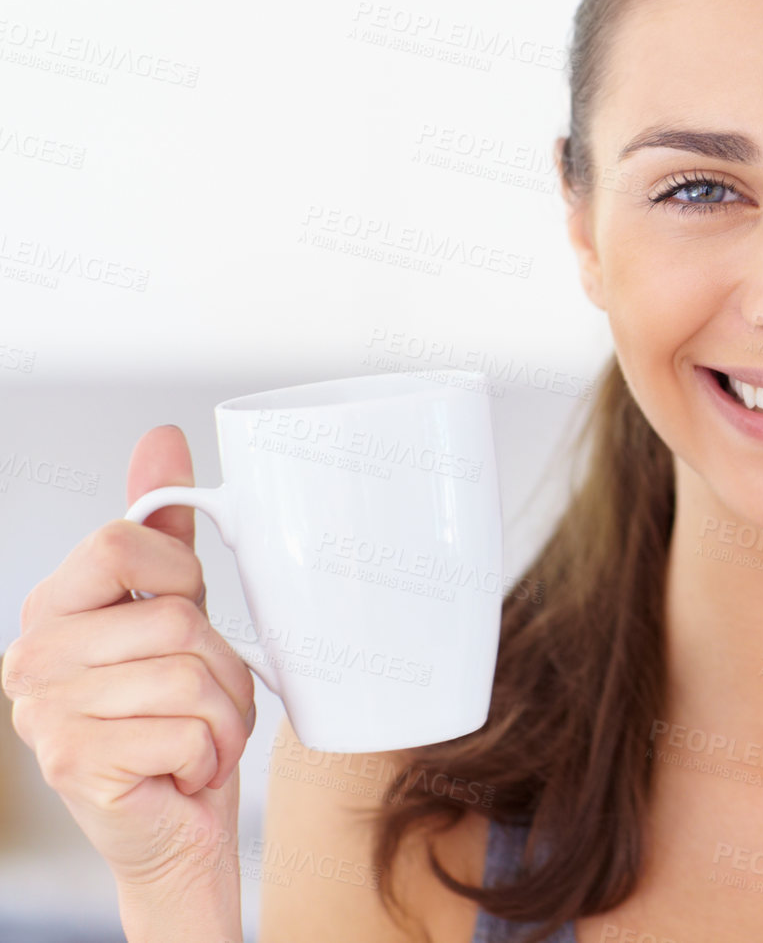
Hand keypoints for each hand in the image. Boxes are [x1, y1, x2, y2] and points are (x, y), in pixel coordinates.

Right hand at [3, 425, 256, 929]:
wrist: (176, 827)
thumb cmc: (179, 720)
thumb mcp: (176, 615)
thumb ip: (163, 531)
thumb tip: (162, 439)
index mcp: (53, 610)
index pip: (119, 540)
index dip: (180, 573)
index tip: (184, 610)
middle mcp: (32, 658)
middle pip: (175, 617)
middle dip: (221, 666)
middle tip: (202, 701)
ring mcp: (45, 713)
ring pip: (191, 676)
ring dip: (224, 716)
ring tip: (198, 736)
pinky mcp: (75, 764)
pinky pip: (189, 731)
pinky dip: (209, 755)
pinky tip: (181, 771)